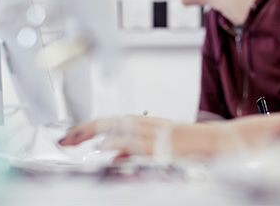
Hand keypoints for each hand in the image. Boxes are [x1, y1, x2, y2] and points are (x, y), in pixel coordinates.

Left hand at [58, 115, 228, 158]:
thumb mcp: (158, 144)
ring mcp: (153, 134)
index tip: (69, 135)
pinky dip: (118, 145)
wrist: (216, 142)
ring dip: (95, 133)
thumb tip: (112, 157)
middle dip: (84, 129)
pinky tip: (104, 149)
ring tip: (75, 139)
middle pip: (109, 122)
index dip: (88, 127)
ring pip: (118, 128)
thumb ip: (133, 149)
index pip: (110, 121)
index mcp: (146, 123)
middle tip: (64, 138)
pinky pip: (134, 143)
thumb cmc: (191, 145)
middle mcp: (147, 125)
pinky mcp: (159, 145)